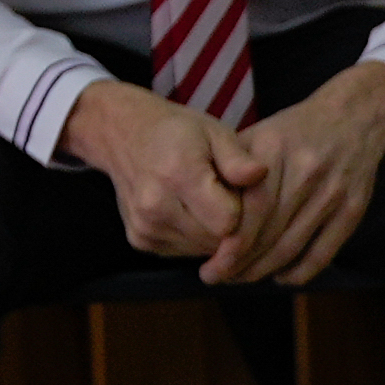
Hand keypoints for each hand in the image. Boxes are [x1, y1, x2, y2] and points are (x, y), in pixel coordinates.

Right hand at [62, 80, 246, 270]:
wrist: (123, 134)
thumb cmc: (177, 132)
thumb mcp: (213, 132)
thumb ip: (238, 158)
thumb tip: (261, 173)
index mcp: (177, 174)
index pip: (229, 221)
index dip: (243, 210)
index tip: (238, 191)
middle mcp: (156, 205)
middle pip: (216, 241)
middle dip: (231, 224)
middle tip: (225, 195)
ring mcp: (145, 226)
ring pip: (202, 250)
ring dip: (213, 233)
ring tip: (206, 201)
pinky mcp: (140, 240)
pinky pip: (184, 252)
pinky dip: (194, 237)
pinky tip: (189, 211)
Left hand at [206, 62, 384, 293]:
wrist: (353, 118)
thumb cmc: (296, 131)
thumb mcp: (260, 134)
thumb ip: (232, 168)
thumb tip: (203, 210)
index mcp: (274, 150)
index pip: (248, 210)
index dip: (228, 243)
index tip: (211, 261)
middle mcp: (306, 172)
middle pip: (267, 233)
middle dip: (239, 263)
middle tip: (219, 275)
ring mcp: (332, 193)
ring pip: (291, 248)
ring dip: (263, 271)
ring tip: (242, 278)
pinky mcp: (353, 210)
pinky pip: (321, 254)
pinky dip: (298, 272)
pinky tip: (280, 276)